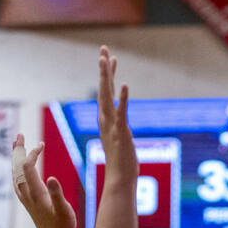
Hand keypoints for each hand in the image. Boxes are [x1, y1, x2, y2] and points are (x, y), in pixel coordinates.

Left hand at [11, 134, 76, 227]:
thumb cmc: (63, 225)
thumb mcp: (64, 209)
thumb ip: (57, 193)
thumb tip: (52, 177)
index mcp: (35, 191)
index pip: (27, 166)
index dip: (32, 154)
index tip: (41, 145)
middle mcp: (26, 192)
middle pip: (17, 166)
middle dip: (18, 150)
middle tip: (19, 135)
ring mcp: (25, 197)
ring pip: (15, 172)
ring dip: (16, 158)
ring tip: (18, 146)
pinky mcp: (27, 200)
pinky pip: (17, 180)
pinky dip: (17, 169)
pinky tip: (19, 168)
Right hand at [97, 46, 137, 182]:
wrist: (120, 178)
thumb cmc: (122, 163)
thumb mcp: (121, 140)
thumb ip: (119, 130)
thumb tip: (121, 127)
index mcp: (106, 120)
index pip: (105, 92)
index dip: (107, 75)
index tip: (109, 58)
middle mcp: (105, 119)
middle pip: (103, 89)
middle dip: (103, 68)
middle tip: (104, 49)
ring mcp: (112, 125)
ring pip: (107, 96)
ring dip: (106, 77)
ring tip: (106, 58)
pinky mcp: (120, 132)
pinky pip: (121, 112)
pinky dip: (122, 98)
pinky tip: (124, 85)